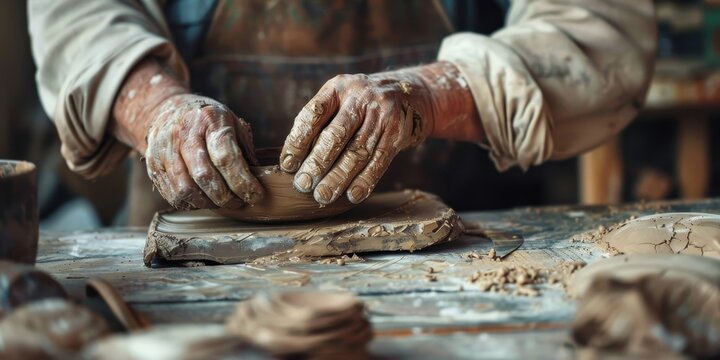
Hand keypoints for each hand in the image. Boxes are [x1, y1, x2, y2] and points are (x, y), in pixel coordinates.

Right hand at [111, 58, 262, 209]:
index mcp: (209, 120)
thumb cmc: (207, 120)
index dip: (243, 182)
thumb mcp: (231, 122)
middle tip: (240, 202)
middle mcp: (183, 134)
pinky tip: (204, 200)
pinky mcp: (154, 166)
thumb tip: (259, 178)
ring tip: (222, 203)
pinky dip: (191, 203)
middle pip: (205, 176)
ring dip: (209, 203)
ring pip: (186, 189)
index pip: (226, 157)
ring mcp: (164, 150)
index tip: (256, 194)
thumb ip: (244, 148)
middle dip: (227, 197)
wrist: (167, 110)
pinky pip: (172, 194)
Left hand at [279, 71, 434, 204]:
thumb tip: (296, 162)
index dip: (298, 141)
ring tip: (323, 195)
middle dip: (317, 163)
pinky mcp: (398, 132)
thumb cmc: (363, 104)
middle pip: (335, 135)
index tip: (288, 165)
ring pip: (357, 151)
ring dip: (338, 177)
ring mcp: (382, 115)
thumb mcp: (342, 99)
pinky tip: (352, 195)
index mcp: (338, 87)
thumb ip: (321, 122)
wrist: (412, 92)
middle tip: (303, 185)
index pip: (313, 114)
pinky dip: (365, 180)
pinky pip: (379, 160)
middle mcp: (360, 97)